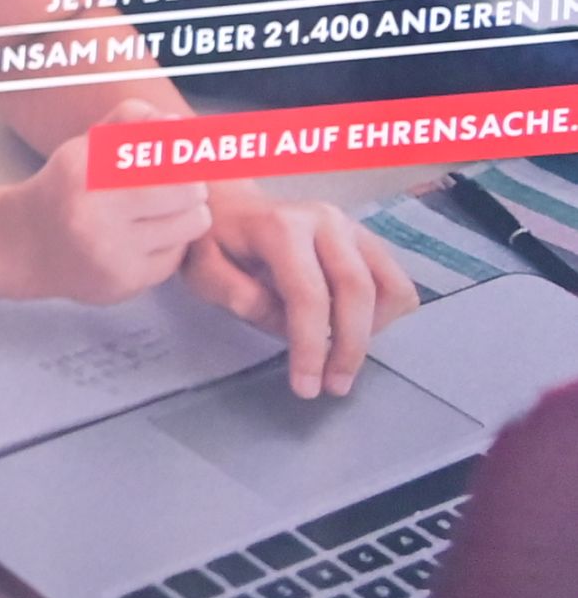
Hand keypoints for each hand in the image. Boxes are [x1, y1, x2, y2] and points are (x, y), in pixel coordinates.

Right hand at [0, 119, 212, 306]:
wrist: (22, 246)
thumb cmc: (64, 190)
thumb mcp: (84, 148)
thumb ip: (128, 122)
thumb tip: (177, 121)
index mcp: (85, 173)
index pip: (166, 156)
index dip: (182, 155)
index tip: (178, 159)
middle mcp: (94, 214)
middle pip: (189, 190)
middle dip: (192, 186)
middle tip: (181, 188)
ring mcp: (110, 252)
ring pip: (192, 224)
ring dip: (188, 216)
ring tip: (166, 213)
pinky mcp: (123, 282)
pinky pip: (175, 258)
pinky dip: (169, 246)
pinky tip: (145, 241)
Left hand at [187, 189, 419, 396]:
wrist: (232, 211)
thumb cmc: (215, 243)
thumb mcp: (202, 268)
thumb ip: (234, 295)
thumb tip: (283, 325)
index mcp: (281, 227)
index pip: (308, 294)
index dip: (311, 346)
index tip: (306, 386)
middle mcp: (326, 221)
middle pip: (357, 291)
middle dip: (349, 348)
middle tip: (334, 385)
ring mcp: (353, 228)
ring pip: (389, 287)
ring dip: (372, 332)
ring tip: (341, 356)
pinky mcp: (368, 241)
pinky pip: (395, 283)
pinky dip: (384, 314)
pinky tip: (352, 328)